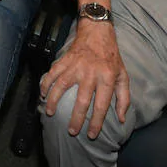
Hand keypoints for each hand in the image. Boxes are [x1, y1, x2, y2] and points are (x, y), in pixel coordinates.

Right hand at [41, 21, 129, 137]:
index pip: (101, 105)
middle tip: (72, 131)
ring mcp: (76, 66)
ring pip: (62, 86)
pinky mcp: (65, 60)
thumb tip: (121, 118)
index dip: (96, 122)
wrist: (98, 32)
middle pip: (82, 100)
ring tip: (50, 113)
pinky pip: (52, 73)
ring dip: (54, 101)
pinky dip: (45, 83)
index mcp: (106, 78)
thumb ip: (124, 98)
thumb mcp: (123, 75)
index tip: (91, 135)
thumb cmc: (111, 57)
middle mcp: (90, 73)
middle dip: (76, 118)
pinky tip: (42, 94)